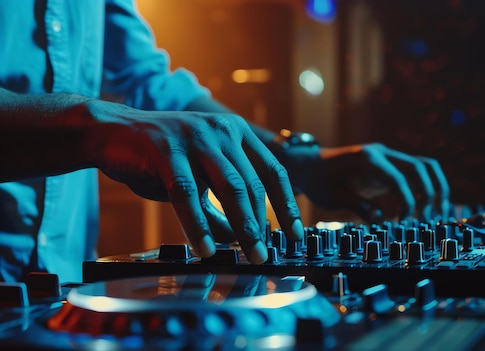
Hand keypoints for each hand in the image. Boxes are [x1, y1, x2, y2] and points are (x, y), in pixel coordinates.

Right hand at [89, 102, 302, 262]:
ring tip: (250, 255)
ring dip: (242, 226)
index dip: (286, 204)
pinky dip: (198, 224)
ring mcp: (195, 136)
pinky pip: (187, 193)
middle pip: (251, 183)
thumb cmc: (161, 158)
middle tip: (266, 255)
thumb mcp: (199, 181)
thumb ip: (220, 207)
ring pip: (227, 187)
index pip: (272, 170)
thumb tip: (242, 240)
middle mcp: (221, 130)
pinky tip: (205, 249)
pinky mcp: (166, 148)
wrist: (112, 133)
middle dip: (262, 224)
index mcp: (236, 132)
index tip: (295, 234)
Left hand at [294, 143, 449, 220]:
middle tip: (427, 221)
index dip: (407, 202)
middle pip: (421, 168)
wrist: (308, 165)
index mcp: (367, 158)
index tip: (405, 223)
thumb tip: (380, 220)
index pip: (399, 179)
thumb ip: (357, 205)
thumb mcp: (332, 197)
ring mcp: (388, 158)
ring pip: (424, 167)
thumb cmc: (318, 180)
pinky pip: (416, 174)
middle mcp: (382, 153)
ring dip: (435, 189)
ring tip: (438, 214)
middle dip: (430, 194)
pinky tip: (427, 210)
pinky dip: (426, 189)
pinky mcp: (389, 167)